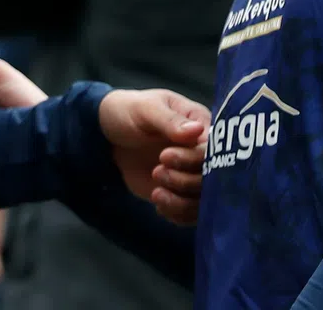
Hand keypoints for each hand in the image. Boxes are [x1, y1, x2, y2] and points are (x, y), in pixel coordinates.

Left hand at [98, 88, 208, 226]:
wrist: (109, 135)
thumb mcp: (146, 109)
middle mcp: (204, 154)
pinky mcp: (182, 194)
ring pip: (204, 201)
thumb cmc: (130, 112)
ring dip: (182, 202)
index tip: (164, 156)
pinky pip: (191, 213)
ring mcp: (194, 176)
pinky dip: (177, 213)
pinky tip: (158, 201)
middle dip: (184, 182)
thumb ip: (170, 121)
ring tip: (156, 191)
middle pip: (213, 180)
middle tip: (157, 171)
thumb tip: (198, 129)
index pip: (213, 151)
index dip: (193, 159)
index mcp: (202, 126)